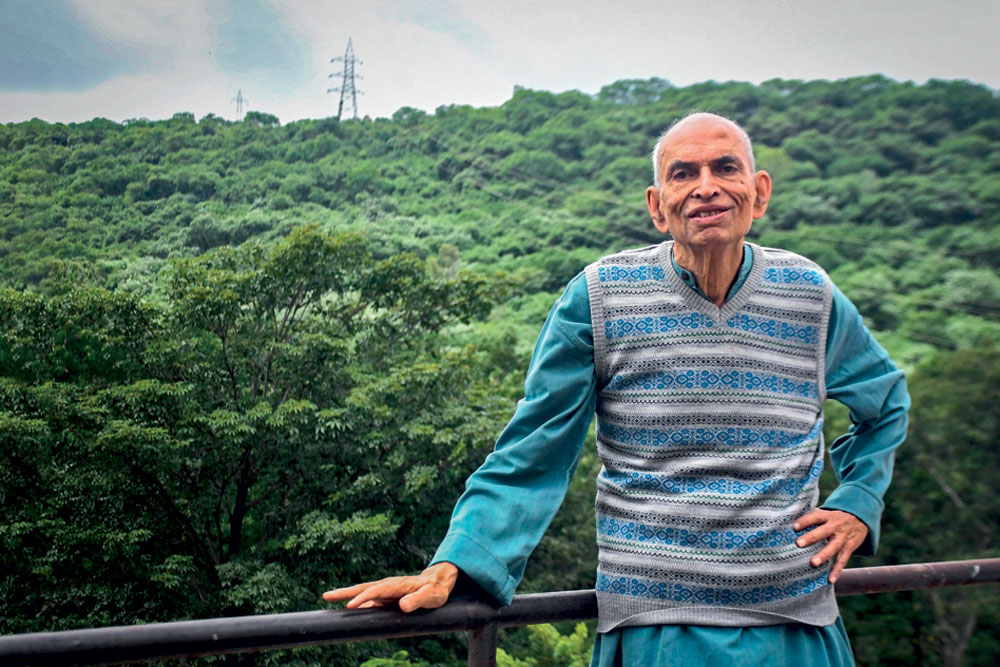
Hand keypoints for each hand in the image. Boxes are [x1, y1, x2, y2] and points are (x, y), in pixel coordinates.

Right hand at [322, 562, 458, 612]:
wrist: (438, 582)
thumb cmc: (435, 590)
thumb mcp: (431, 596)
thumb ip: (418, 600)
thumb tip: (403, 605)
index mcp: (398, 585)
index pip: (377, 591)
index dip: (364, 598)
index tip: (351, 606)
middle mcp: (389, 585)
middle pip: (365, 588)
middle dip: (346, 592)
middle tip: (327, 596)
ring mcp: (387, 590)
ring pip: (364, 591)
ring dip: (347, 594)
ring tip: (329, 597)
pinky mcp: (387, 595)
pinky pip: (369, 599)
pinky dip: (357, 601)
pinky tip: (348, 609)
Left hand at [793, 509, 867, 583]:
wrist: (860, 516)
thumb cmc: (835, 516)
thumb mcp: (826, 512)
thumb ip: (812, 517)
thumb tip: (789, 521)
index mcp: (827, 516)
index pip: (815, 517)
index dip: (805, 521)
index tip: (794, 527)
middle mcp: (835, 526)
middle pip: (822, 532)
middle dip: (810, 538)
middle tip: (798, 544)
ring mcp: (843, 538)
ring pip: (833, 547)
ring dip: (823, 555)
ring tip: (813, 564)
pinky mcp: (849, 547)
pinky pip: (843, 560)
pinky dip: (837, 571)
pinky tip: (830, 580)